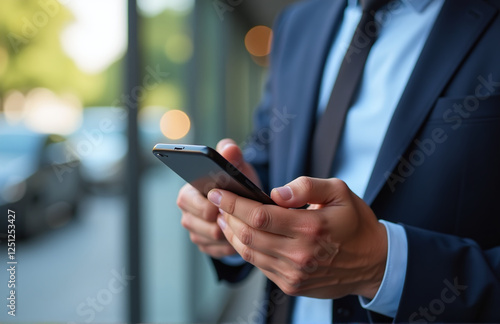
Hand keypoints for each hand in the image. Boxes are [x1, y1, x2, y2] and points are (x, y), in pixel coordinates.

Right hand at [176, 138, 260, 258]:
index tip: (226, 205)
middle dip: (224, 221)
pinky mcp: (204, 245)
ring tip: (242, 223)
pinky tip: (240, 235)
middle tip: (239, 214)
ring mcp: (195, 231)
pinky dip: (230, 244)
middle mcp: (187, 213)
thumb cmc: (236, 181)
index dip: (211, 206)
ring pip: (212, 239)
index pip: (193, 204)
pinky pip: (218, 251)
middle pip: (204, 226)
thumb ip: (232, 155)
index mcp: (188, 193)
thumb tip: (229, 148)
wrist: (243, 201)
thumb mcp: (236, 166)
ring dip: (229, 233)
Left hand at [208, 176, 387, 298]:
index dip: (233, 203)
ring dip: (232, 234)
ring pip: (249, 253)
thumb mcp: (339, 191)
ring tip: (225, 217)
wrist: (373, 262)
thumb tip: (276, 192)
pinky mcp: (291, 285)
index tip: (218, 192)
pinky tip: (242, 236)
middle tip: (217, 202)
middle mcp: (300, 254)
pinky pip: (260, 266)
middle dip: (227, 216)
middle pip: (248, 235)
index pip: (259, 215)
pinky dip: (246, 249)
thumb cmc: (355, 223)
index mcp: (311, 227)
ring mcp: (294, 273)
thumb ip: (307, 186)